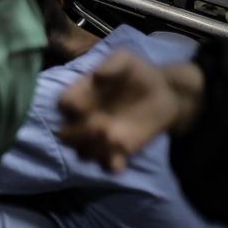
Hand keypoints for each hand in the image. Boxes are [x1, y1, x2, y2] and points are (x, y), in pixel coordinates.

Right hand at [57, 50, 183, 171]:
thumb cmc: (138, 73)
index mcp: (81, 95)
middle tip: (102, 128)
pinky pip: (108, 167)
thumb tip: (98, 76)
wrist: (164, 91)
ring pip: (83, 154)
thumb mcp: (127, 60)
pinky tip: (122, 156)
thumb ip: (113, 65)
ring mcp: (101, 137)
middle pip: (65, 135)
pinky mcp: (120, 150)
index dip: (71, 108)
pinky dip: (112, 165)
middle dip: (79, 135)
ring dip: (95, 151)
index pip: (63, 105)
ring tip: (115, 140)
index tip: (87, 107)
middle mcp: (85, 119)